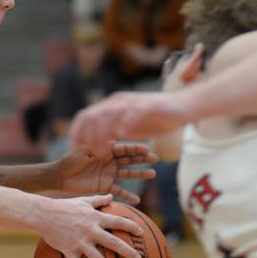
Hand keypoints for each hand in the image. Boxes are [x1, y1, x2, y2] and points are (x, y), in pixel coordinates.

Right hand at [36, 193, 143, 257]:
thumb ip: (98, 199)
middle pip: (113, 242)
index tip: (141, 233)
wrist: (44, 213)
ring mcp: (80, 241)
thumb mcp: (83, 200)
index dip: (131, 227)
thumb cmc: (64, 206)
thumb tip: (111, 196)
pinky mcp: (69, 250)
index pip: (118, 222)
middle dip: (127, 251)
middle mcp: (91, 230)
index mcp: (96, 218)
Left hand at [56, 142, 157, 202]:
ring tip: (153, 174)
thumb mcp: (84, 152)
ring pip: (127, 173)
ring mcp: (108, 173)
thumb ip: (98, 149)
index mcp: (104, 150)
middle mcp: (109, 161)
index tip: (147, 149)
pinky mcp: (104, 186)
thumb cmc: (70, 161)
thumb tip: (111, 145)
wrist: (60, 176)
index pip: (123, 148)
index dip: (135, 148)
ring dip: (139, 174)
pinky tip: (137, 200)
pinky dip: (127, 195)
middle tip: (156, 158)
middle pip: (129, 159)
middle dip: (142, 158)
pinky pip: (119, 190)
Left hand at [69, 90, 191, 151]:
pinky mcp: (147, 106)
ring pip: (109, 116)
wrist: (182, 106)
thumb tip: (95, 146)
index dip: (76, 133)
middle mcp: (117, 102)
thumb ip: (113, 133)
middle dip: (86, 136)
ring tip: (101, 152)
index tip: (74, 150)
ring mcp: (131, 103)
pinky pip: (132, 114)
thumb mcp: (128, 128)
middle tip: (88, 154)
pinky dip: (124, 124)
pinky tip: (121, 136)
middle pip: (92, 116)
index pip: (85, 117)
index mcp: (110, 107)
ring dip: (102, 134)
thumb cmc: (154, 118)